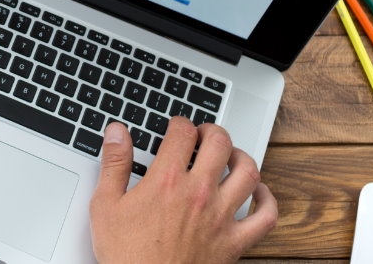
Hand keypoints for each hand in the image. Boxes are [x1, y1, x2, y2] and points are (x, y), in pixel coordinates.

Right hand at [89, 117, 277, 263]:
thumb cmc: (126, 255)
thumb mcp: (106, 205)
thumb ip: (114, 163)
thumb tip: (117, 132)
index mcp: (166, 181)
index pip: (182, 133)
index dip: (180, 122)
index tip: (176, 126)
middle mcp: (198, 194)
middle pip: (219, 143)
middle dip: (212, 131)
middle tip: (204, 134)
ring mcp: (221, 217)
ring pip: (248, 172)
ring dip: (241, 156)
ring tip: (230, 155)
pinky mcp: (234, 242)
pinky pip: (266, 216)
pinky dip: (267, 200)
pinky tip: (257, 192)